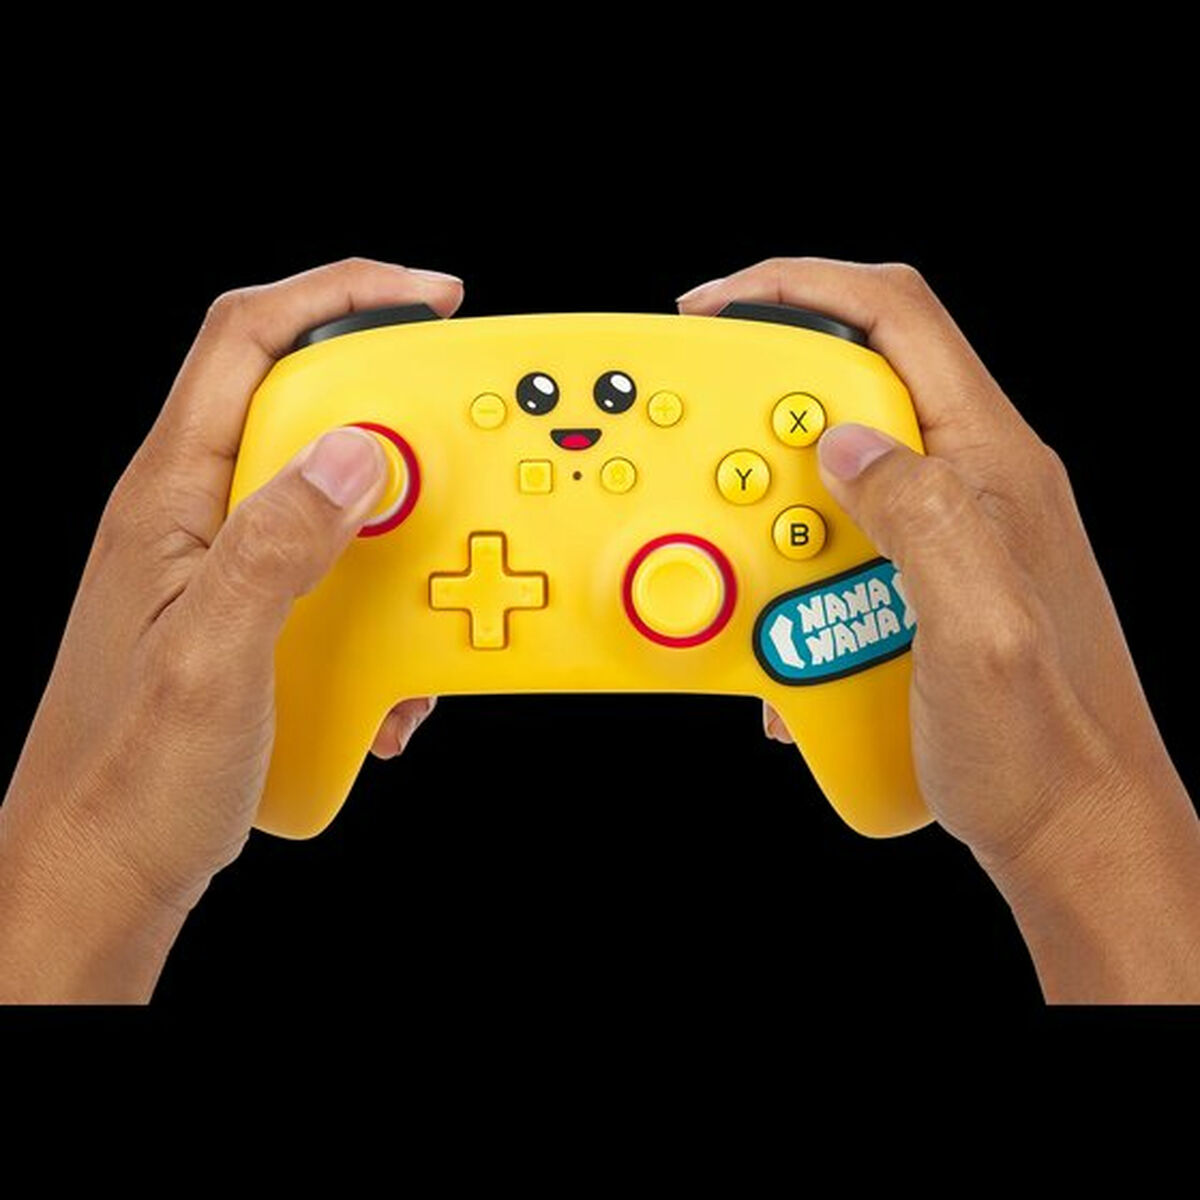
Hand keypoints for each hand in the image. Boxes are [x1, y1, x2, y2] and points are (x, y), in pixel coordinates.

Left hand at [0, 259, 461, 1001]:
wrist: (107, 867)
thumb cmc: (132, 775)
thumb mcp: (211, 659)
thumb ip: (278, 547)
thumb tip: (358, 452)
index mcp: (170, 496)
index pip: (248, 340)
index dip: (341, 292)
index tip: (430, 296)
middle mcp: (200, 514)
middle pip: (308, 405)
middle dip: (397, 422)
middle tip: (459, 460)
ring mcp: (229, 563)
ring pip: (336, 496)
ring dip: (401, 535)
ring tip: (423, 598)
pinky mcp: (259, 612)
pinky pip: (340, 570)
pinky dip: (386, 604)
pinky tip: (390, 673)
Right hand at [681, 259, 1199, 1001]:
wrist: (1071, 831)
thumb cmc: (1043, 749)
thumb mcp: (976, 633)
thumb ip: (919, 518)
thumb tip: (846, 442)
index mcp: (992, 465)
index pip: (898, 317)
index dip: (800, 286)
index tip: (718, 308)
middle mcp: (973, 482)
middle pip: (854, 385)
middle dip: (770, 423)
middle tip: (723, 476)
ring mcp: (950, 533)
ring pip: (836, 475)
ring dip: (779, 523)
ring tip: (767, 593)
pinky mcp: (925, 581)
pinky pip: (841, 546)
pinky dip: (796, 579)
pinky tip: (792, 641)